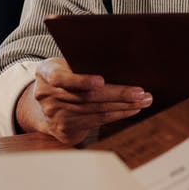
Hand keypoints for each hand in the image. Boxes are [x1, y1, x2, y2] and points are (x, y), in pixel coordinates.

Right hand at [15, 58, 152, 145]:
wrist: (45, 102)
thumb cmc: (64, 73)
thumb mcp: (64, 63)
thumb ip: (80, 62)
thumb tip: (119, 60)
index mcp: (45, 72)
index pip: (61, 77)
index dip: (81, 80)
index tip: (101, 81)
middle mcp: (46, 95)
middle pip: (87, 97)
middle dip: (117, 94)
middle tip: (140, 92)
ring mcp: (55, 114)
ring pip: (95, 110)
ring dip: (123, 106)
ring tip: (143, 100)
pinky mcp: (64, 128)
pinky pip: (96, 121)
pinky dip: (117, 114)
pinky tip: (132, 109)